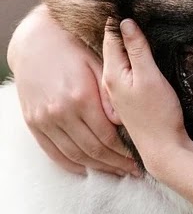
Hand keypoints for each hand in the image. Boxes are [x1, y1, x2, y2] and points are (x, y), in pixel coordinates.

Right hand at [7, 4, 139, 176]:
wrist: (35, 41)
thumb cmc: (72, 49)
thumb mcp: (97, 64)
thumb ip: (110, 93)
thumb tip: (122, 121)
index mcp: (80, 98)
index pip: (108, 136)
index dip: (125, 152)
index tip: (138, 159)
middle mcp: (61, 112)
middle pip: (93, 150)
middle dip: (116, 164)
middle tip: (132, 171)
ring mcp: (44, 120)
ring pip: (75, 155)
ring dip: (98, 167)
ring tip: (116, 172)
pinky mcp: (34, 123)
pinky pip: (54, 152)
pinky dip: (72, 164)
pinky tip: (88, 169)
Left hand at [101, 19, 192, 173]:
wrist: (163, 150)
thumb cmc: (158, 114)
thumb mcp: (149, 76)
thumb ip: (137, 49)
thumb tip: (126, 22)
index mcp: (112, 72)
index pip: (111, 36)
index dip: (117, 18)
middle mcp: (109, 82)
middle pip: (112, 48)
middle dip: (119, 30)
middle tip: (126, 7)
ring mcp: (117, 94)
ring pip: (118, 61)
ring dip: (124, 46)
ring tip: (132, 28)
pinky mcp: (128, 102)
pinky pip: (125, 74)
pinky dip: (129, 62)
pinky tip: (138, 58)